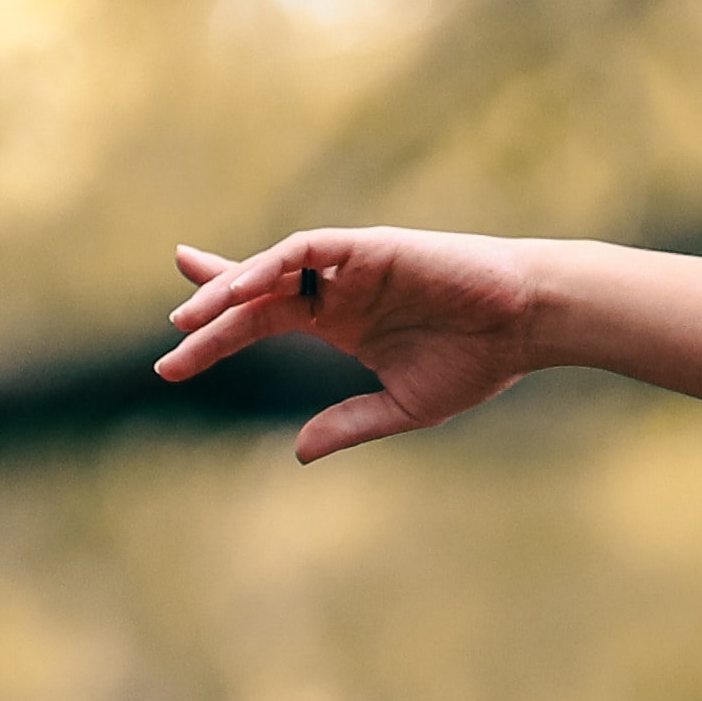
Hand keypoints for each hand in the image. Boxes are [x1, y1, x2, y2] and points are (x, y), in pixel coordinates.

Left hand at [156, 226, 552, 458]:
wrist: (529, 324)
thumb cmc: (479, 360)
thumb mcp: (404, 406)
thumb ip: (349, 424)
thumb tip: (296, 453)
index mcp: (342, 321)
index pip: (263, 315)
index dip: (218, 325)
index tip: (175, 347)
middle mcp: (337, 289)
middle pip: (255, 292)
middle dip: (209, 311)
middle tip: (172, 338)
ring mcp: (351, 266)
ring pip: (272, 269)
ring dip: (230, 289)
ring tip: (192, 320)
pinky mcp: (371, 247)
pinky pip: (308, 248)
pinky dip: (272, 264)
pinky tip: (242, 288)